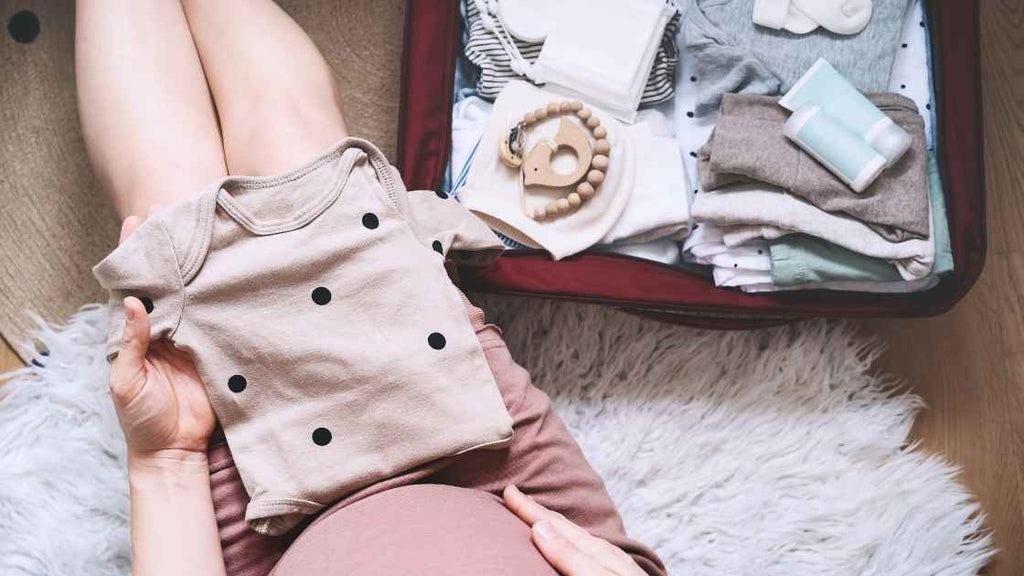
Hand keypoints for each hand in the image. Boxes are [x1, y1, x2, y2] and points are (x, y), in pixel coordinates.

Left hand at [109, 215, 215, 464]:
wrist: (176, 451)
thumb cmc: (141, 420)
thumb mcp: (126, 383)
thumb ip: (131, 344)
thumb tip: (133, 303)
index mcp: (137, 333)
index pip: (132, 285)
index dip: (133, 253)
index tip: (138, 218)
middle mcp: (166, 327)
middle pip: (167, 279)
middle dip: (170, 246)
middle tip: (178, 208)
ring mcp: (194, 336)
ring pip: (195, 292)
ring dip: (200, 263)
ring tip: (209, 228)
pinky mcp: (218, 348)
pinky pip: (221, 318)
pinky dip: (226, 295)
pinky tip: (234, 269)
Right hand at [503, 485, 646, 575]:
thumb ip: (570, 556)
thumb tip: (539, 527)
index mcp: (597, 552)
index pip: (557, 525)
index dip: (531, 510)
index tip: (510, 491)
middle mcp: (605, 555)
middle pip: (567, 528)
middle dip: (540, 512)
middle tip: (517, 495)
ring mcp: (613, 566)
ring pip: (578, 538)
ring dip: (556, 525)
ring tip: (540, 516)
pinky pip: (587, 551)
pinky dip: (571, 541)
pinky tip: (575, 545)